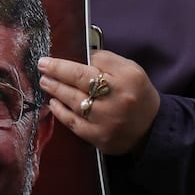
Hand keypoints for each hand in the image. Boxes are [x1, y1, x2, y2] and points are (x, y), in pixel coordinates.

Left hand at [37, 49, 160, 155]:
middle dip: (56, 75)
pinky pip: (74, 124)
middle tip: (42, 69)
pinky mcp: (100, 138)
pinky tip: (54, 104)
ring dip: (56, 91)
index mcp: (126, 78)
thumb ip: (107, 60)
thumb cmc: (137, 93)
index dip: (64, 65)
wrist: (152, 128)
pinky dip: (61, 113)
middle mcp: (117, 100)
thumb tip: (82, 56)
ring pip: (74, 103)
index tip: (48, 61)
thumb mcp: (130, 69)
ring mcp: (108, 121)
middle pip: (79, 84)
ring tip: (46, 83)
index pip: (89, 67)